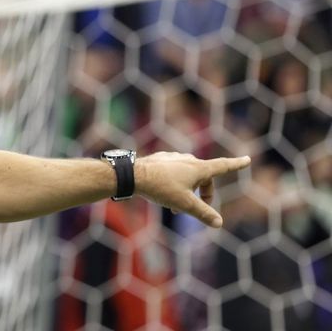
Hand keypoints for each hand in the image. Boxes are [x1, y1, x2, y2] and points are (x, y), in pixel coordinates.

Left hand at [134, 152, 250, 227]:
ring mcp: (174, 158)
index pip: (223, 166)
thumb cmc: (161, 188)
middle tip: (193, 210)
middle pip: (204, 178)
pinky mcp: (161, 159)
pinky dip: (173, 184)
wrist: (133, 175)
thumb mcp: (184, 204)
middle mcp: (188, 159)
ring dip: (186, 191)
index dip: (236, 164)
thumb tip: (219, 223)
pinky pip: (173, 173)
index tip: (247, 158)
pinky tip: (161, 192)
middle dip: (202, 195)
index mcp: (198, 168)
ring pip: (187, 176)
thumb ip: (203, 213)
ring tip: (174, 207)